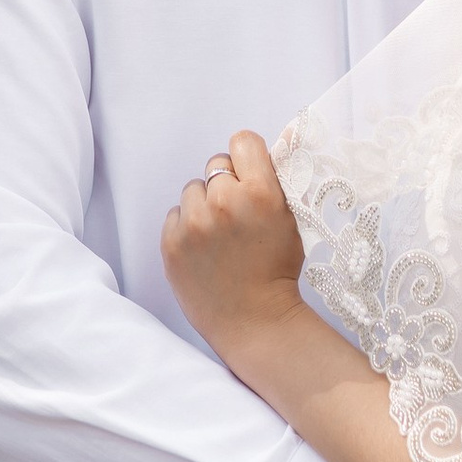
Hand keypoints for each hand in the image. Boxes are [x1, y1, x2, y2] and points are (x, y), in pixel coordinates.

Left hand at [163, 129, 308, 384]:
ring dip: (204, 205)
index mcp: (259, 192)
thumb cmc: (277, 270)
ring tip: (218, 235)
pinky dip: (187, 227)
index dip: (247, 158)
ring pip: (193, 189)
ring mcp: (193, 223)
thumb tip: (276, 140)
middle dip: (226, 184)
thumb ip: (277, 181)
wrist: (254, 321)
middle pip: (216, 164)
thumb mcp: (290, 220)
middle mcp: (223, 202)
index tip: (249, 175)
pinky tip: (204, 250)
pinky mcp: (171, 242)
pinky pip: (175, 215)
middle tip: (236, 214)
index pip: (242, 142)